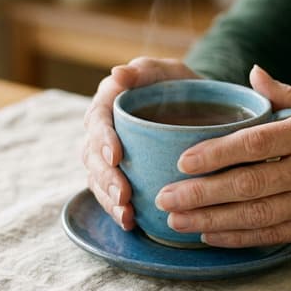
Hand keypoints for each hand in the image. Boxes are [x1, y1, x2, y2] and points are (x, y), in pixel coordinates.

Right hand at [83, 57, 199, 230]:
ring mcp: (108, 154)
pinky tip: (130, 221)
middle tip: (124, 195)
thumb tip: (117, 73)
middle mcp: (103, 129)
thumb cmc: (182, 87)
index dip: (103, 139)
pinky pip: (109, 194)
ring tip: (126, 214)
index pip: (98, 120)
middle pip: (92, 155)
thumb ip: (146, 70)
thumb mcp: (170, 72)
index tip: (116, 156)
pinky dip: (116, 209)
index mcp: (110, 101)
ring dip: (108, 199)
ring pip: (97, 178)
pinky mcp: (118, 175)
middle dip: (106, 178)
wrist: (199, 109)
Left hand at [155, 65, 290, 247]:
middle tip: (165, 197)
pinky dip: (238, 237)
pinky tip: (209, 234)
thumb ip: (286, 93)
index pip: (256, 144)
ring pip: (256, 215)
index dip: (217, 153)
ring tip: (176, 220)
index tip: (183, 160)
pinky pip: (272, 235)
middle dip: (202, 193)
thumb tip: (251, 72)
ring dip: (211, 219)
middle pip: (249, 184)